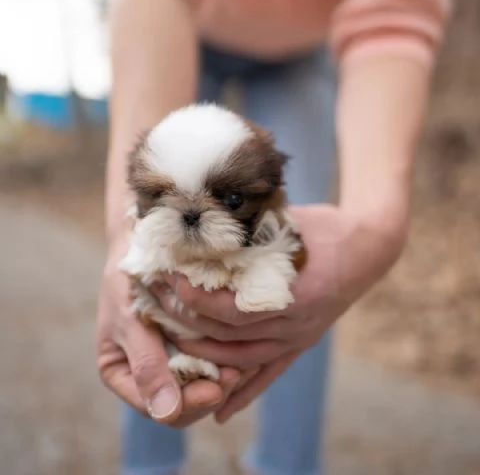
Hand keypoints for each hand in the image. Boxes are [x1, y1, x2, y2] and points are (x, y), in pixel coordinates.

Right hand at [96, 225, 247, 427]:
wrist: (144, 239)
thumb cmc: (129, 276)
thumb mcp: (131, 319)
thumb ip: (147, 364)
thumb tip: (165, 412)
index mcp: (120, 373)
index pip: (155, 407)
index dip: (187, 404)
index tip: (214, 390)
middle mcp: (144, 372)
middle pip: (180, 405)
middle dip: (208, 395)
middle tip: (235, 377)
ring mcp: (167, 357)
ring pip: (197, 387)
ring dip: (220, 383)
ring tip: (241, 368)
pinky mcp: (188, 341)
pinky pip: (208, 363)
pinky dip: (224, 363)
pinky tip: (242, 355)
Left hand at [154, 204, 406, 420]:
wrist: (368, 246)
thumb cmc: (325, 228)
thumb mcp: (286, 222)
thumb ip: (249, 230)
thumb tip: (204, 226)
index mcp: (290, 292)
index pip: (229, 307)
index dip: (194, 299)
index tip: (168, 280)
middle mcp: (294, 324)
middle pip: (229, 334)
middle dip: (188, 321)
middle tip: (158, 304)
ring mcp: (299, 337)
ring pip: (243, 358)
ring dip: (206, 354)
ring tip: (173, 342)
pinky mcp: (302, 343)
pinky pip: (270, 374)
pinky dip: (246, 392)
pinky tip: (222, 411)